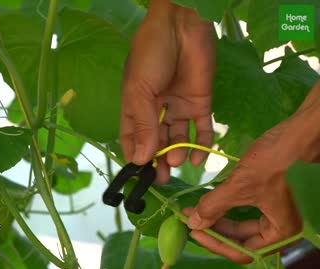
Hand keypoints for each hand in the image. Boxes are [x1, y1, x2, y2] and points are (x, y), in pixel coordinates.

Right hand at [120, 0, 214, 182]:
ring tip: (175, 161)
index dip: (135, 157)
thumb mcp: (139, 90)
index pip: (133, 139)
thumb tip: (140, 159)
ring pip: (177, 138)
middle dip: (157, 160)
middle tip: (161, 178)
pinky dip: (200, 144)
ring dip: (176, 152)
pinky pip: (200, 128)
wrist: (180, 25)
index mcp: (135, 107)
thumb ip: (142, 125)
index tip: (139, 176)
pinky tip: (198, 158)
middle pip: (155, 142)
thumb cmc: (150, 55)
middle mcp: (156, 110)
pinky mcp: (200, 102)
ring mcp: (178, 107)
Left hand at [184, 81, 319, 262]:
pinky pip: (244, 212)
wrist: (294, 135)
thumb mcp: (238, 186)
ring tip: (195, 210)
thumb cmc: (272, 162)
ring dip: (217, 219)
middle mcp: (280, 228)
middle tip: (191, 219)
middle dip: (214, 230)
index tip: (194, 231)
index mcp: (280, 233)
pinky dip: (226, 208)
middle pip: (242, 241)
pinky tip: (209, 202)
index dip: (216, 243)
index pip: (243, 252)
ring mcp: (276, 214)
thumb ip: (214, 207)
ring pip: (241, 226)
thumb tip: (193, 223)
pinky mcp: (270, 200)